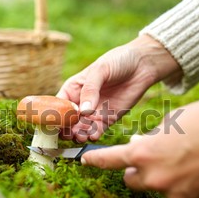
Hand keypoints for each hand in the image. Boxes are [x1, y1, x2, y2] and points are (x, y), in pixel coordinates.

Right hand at [57, 35, 181, 142]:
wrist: (142, 65)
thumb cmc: (117, 61)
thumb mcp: (100, 70)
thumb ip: (91, 89)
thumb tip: (83, 111)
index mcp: (73, 89)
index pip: (58, 105)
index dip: (55, 114)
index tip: (57, 122)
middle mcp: (81, 103)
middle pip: (68, 121)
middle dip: (67, 128)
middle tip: (70, 132)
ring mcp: (93, 112)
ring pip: (81, 128)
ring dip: (79, 134)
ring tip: (81, 136)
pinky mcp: (107, 118)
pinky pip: (97, 130)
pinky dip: (94, 134)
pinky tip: (93, 135)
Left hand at [80, 98, 198, 197]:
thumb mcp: (171, 122)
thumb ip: (150, 137)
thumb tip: (138, 145)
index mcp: (143, 154)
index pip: (110, 160)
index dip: (95, 160)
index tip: (85, 160)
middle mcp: (154, 178)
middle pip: (131, 179)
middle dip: (135, 168)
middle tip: (150, 155)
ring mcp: (173, 193)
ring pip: (155, 186)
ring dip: (158, 176)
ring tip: (180, 158)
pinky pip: (176, 193)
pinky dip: (179, 183)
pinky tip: (195, 168)